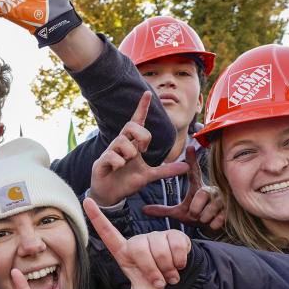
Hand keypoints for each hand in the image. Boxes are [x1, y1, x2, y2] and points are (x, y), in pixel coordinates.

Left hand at [84, 198, 190, 288]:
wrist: (180, 276)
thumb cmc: (155, 280)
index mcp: (125, 252)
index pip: (107, 232)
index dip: (97, 217)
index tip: (86, 199)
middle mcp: (138, 240)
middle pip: (139, 249)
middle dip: (152, 270)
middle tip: (159, 280)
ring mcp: (155, 235)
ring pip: (159, 249)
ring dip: (168, 268)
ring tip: (169, 274)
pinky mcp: (173, 233)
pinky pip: (175, 245)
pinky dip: (179, 261)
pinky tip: (179, 264)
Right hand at [89, 91, 188, 206]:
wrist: (110, 194)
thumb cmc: (127, 180)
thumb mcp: (150, 175)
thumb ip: (166, 171)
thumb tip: (186, 167)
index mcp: (132, 143)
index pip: (137, 121)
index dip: (142, 107)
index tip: (148, 93)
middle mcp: (121, 144)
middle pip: (131, 126)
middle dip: (142, 136)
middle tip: (144, 150)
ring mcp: (110, 151)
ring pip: (122, 142)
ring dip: (130, 155)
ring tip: (127, 164)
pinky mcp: (102, 161)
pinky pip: (112, 156)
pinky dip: (119, 163)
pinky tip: (117, 168)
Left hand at [142, 144, 225, 231]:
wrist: (213, 228)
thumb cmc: (196, 217)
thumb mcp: (179, 213)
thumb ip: (163, 210)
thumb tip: (143, 209)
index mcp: (197, 187)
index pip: (194, 172)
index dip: (192, 160)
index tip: (189, 146)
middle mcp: (211, 189)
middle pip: (201, 195)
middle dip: (195, 209)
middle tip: (195, 214)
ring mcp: (222, 198)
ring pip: (208, 210)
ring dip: (203, 218)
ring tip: (204, 218)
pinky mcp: (230, 209)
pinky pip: (216, 220)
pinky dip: (212, 224)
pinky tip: (213, 222)